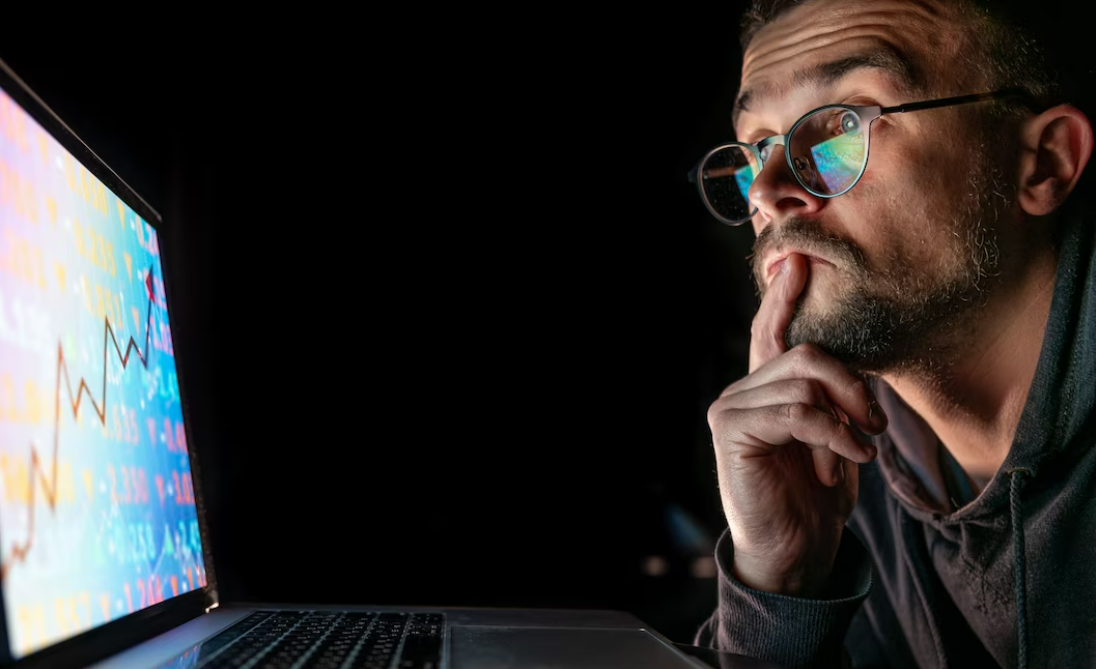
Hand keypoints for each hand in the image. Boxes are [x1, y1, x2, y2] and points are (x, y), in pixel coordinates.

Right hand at [707, 254, 886, 596]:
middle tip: (874, 423)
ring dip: (845, 419)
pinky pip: (797, 412)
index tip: (800, 260)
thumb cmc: (814, 499)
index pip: (771, 331)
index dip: (784, 297)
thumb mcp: (833, 439)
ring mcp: (730, 408)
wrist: (795, 553)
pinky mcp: (731, 430)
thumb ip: (831, 398)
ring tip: (860, 451)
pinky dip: (833, 435)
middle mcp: (741, 392)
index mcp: (763, 390)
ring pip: (804, 380)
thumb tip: (851, 364)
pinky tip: (851, 459)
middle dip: (852, 384)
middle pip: (805, 354)